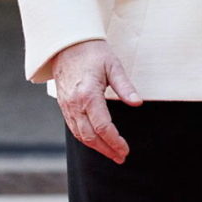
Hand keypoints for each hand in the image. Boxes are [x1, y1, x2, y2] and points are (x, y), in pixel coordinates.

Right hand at [52, 38, 141, 164]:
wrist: (66, 44)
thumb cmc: (92, 52)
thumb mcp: (114, 66)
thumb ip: (125, 87)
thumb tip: (137, 103)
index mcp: (88, 95)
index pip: (102, 127)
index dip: (115, 141)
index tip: (125, 150)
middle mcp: (74, 103)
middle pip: (90, 136)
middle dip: (106, 149)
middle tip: (121, 157)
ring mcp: (66, 105)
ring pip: (80, 134)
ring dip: (96, 147)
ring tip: (112, 154)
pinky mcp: (63, 105)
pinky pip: (73, 127)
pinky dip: (85, 138)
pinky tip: (97, 142)